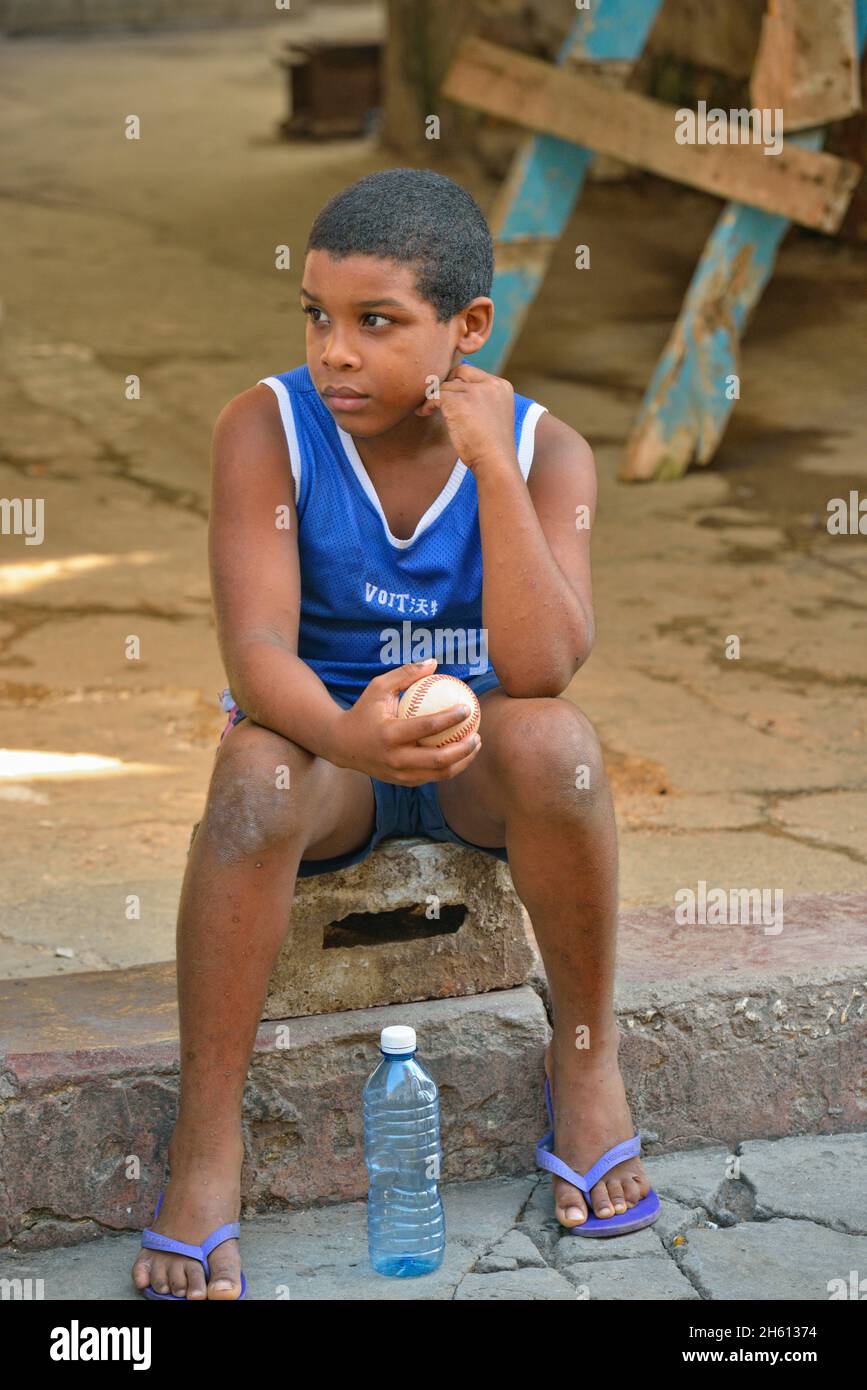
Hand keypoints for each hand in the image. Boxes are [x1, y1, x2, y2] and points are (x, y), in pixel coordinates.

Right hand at [329, 658, 481, 785]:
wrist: (341, 744)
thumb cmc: (363, 710)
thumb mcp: (378, 687)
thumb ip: (405, 673)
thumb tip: (434, 662)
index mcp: (389, 735)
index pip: (427, 727)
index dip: (450, 718)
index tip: (466, 707)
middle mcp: (395, 758)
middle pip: (438, 759)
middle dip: (463, 749)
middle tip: (477, 734)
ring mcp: (399, 774)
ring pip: (439, 773)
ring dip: (462, 762)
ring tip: (475, 744)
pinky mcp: (402, 782)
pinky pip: (432, 777)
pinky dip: (449, 766)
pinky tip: (460, 753)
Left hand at [414, 362, 514, 472]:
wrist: (495, 462)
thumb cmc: (492, 447)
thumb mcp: (494, 415)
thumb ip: (482, 399)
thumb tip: (455, 391)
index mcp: (501, 386)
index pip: (472, 372)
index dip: (457, 382)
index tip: (449, 397)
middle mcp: (491, 384)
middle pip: (458, 373)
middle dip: (446, 385)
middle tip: (436, 400)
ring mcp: (475, 391)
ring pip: (446, 385)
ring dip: (435, 397)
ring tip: (427, 409)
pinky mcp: (459, 401)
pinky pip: (435, 395)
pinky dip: (427, 404)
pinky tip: (423, 412)